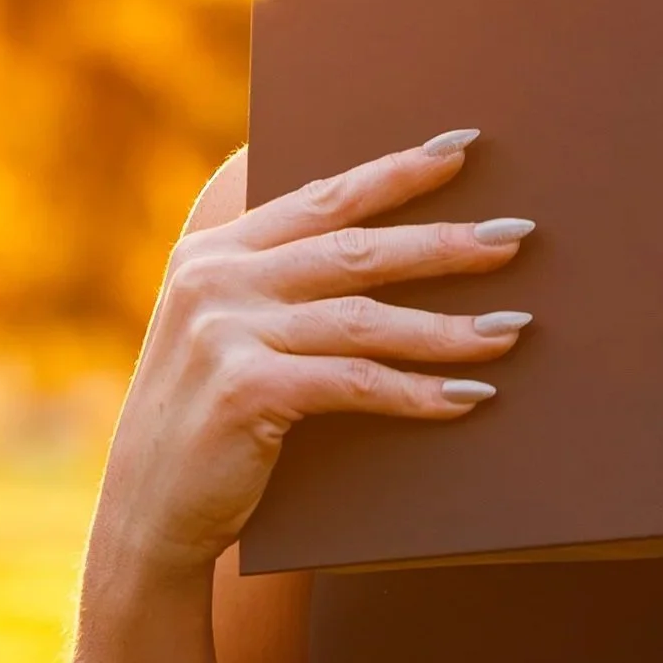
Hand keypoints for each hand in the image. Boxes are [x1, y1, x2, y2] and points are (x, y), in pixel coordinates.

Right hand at [89, 130, 532, 580]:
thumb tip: (400, 247)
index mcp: (215, 251)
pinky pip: (355, 382)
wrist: (146, 516)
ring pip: (366, 318)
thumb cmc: (210, 421)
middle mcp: (216, 280)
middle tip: (516, 236)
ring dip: (448, 327)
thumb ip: (284, 284)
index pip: (324, 198)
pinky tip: (469, 397)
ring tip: (513, 328)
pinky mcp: (245, 389)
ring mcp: (225, 332)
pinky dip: (417, 391)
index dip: (397, 171)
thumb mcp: (230, 333)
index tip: (463, 147)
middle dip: (444, 242)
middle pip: (356, 249)